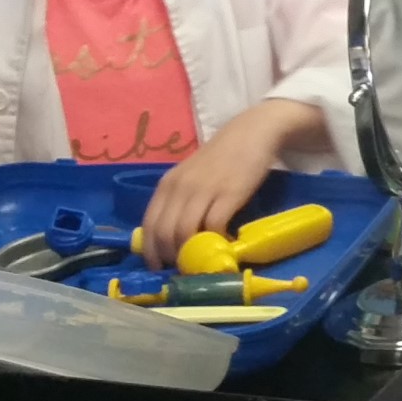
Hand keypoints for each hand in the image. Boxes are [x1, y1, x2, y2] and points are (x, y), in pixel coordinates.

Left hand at [139, 100, 318, 268]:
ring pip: (184, 233)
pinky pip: (214, 226)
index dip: (152, 252)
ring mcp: (204, 190)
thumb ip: (179, 200)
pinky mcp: (229, 193)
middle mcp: (180, 188)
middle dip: (171, 257)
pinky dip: (216, 240)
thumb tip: (171, 236)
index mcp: (167, 184)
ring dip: (191, 252)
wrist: (252, 132)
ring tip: (202, 259)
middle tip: (183, 268)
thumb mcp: (190, 176)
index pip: (148, 225)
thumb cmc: (221, 157)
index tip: (160, 268)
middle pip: (164, 233)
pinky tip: (224, 243)